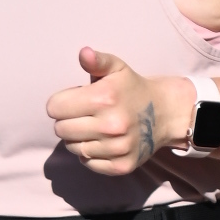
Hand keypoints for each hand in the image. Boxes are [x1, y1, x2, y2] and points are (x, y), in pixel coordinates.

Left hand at [46, 50, 185, 179]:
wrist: (165, 113)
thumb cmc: (133, 89)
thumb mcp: (117, 68)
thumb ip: (97, 61)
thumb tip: (84, 53)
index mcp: (105, 98)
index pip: (54, 108)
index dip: (62, 102)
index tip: (76, 100)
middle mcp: (111, 125)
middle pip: (60, 130)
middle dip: (68, 121)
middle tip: (86, 115)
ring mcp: (118, 148)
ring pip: (73, 148)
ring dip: (79, 138)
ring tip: (95, 128)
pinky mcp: (122, 165)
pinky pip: (88, 163)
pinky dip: (91, 155)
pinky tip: (103, 142)